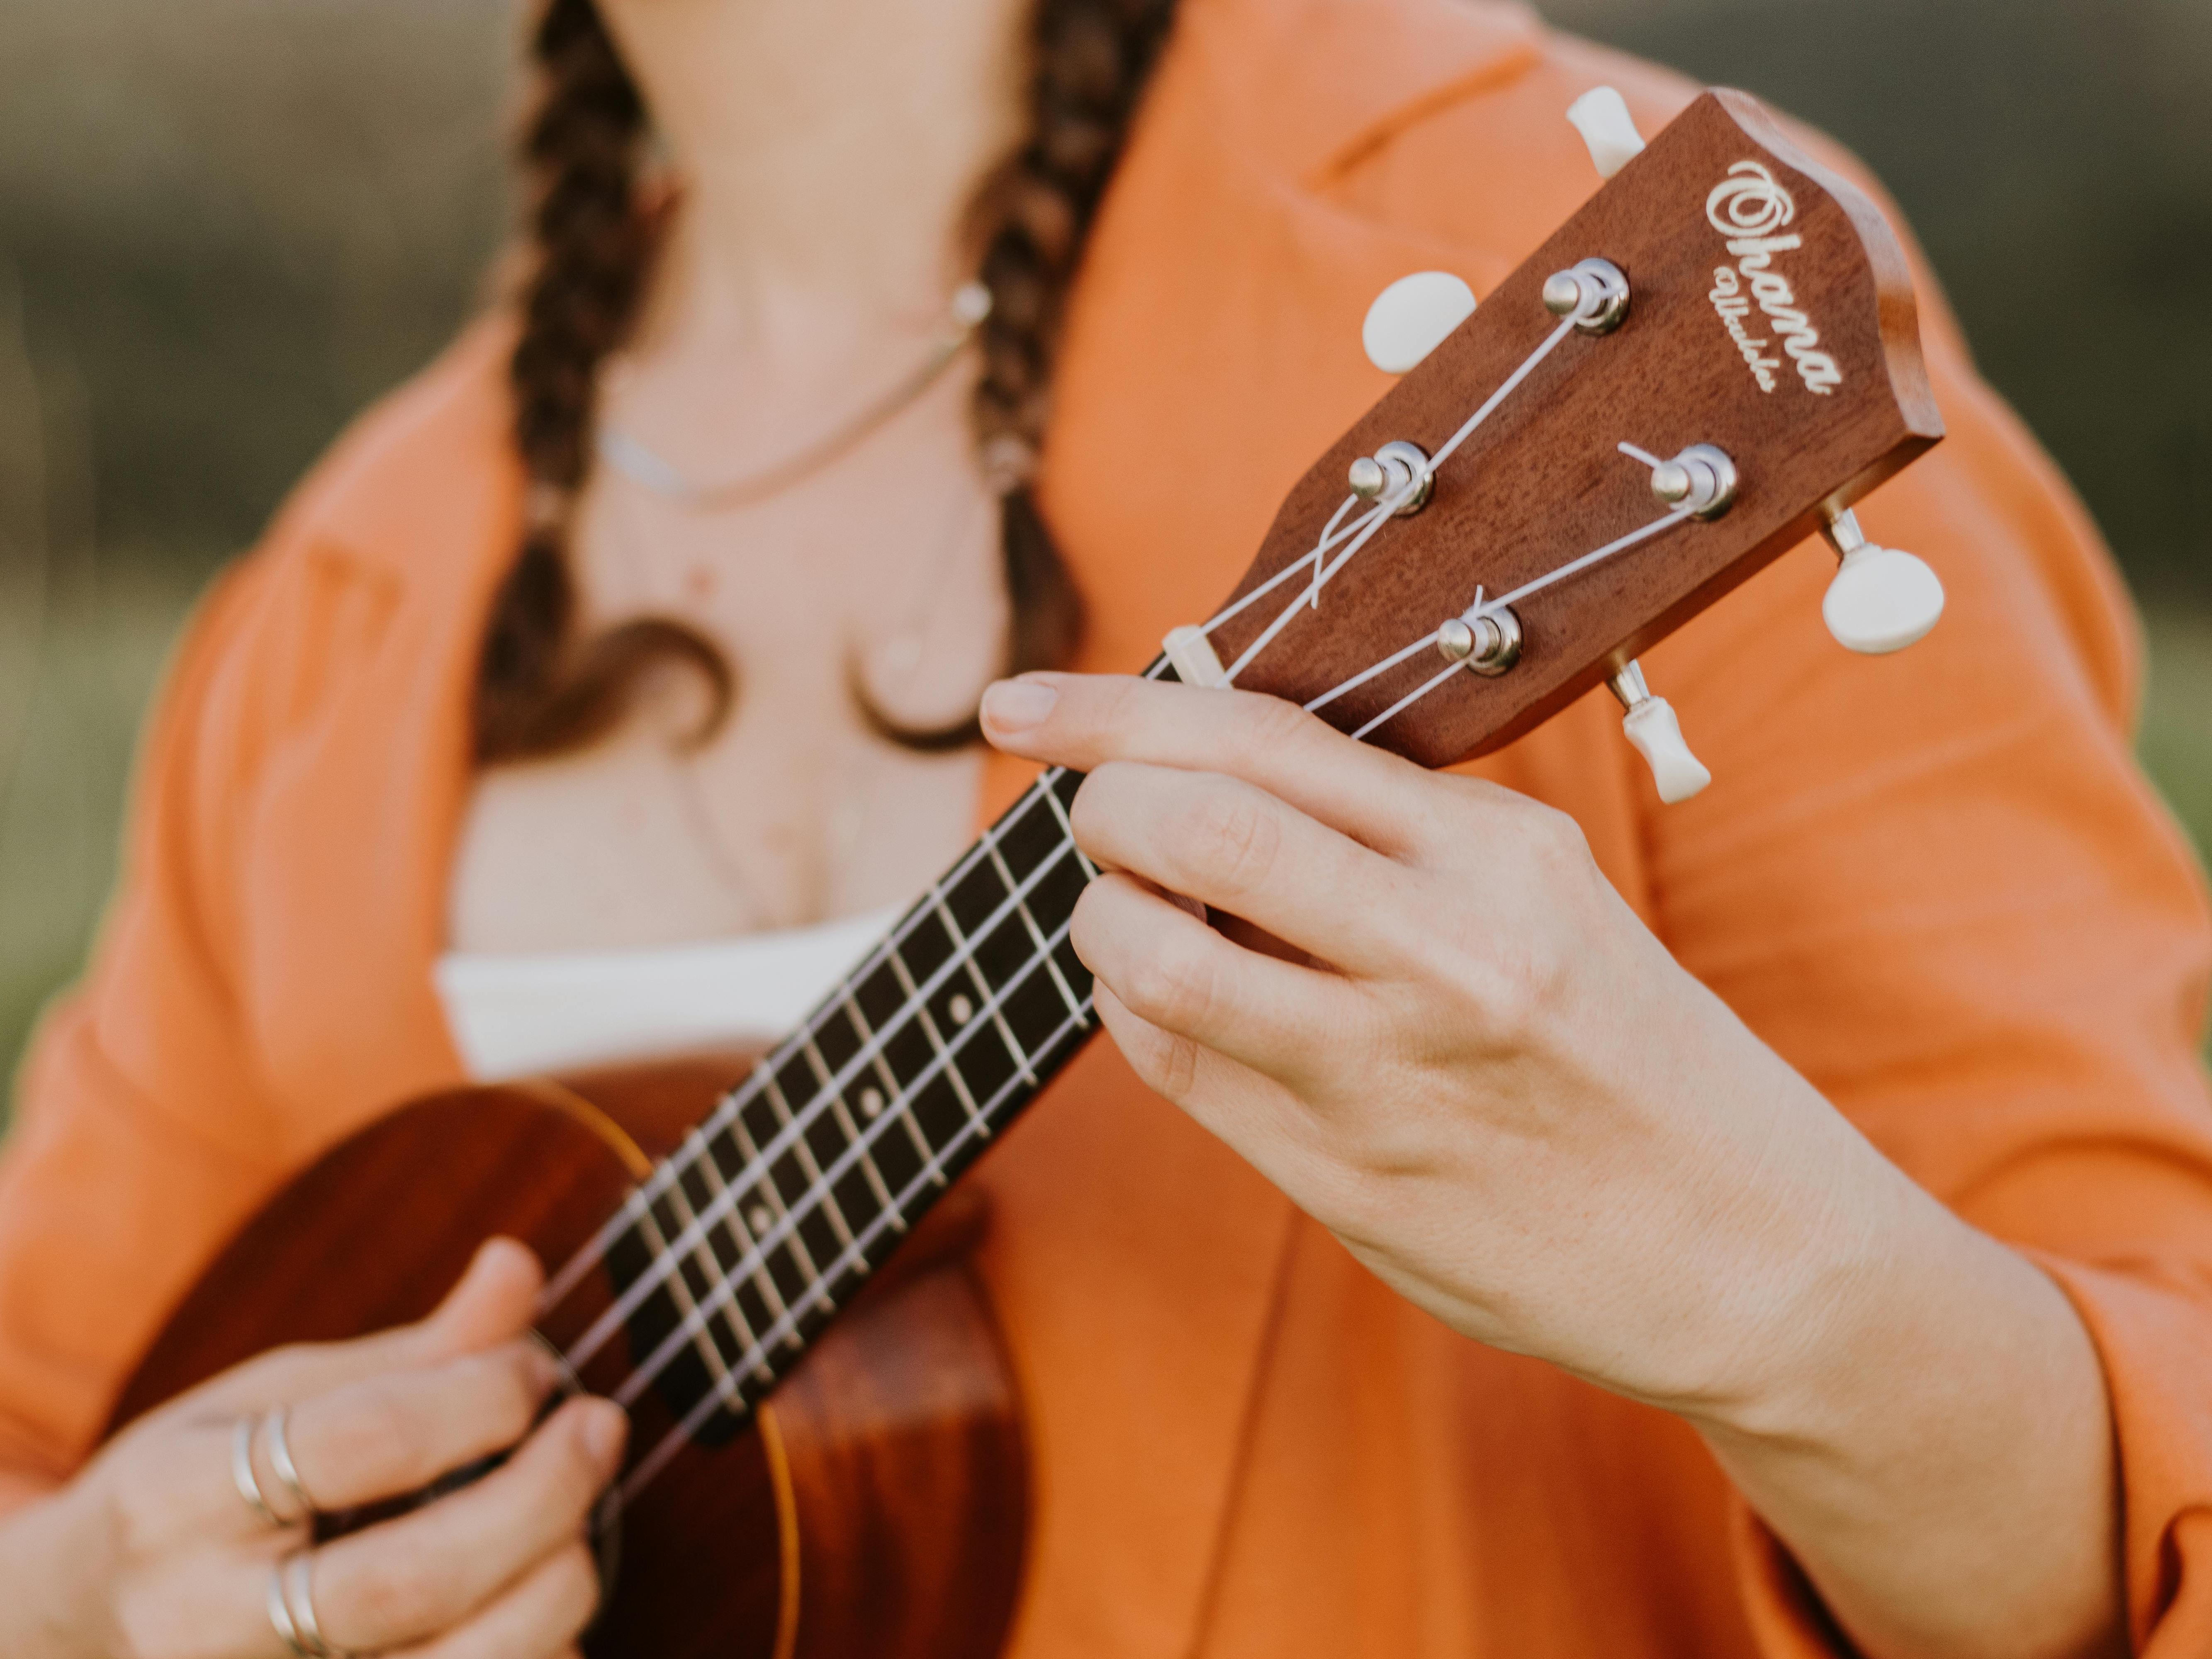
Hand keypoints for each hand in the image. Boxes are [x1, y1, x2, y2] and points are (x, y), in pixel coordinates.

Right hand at [2, 1239, 624, 1658]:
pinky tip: (556, 1618)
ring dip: (548, 1594)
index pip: (363, 1442)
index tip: (536, 1365)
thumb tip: (521, 1267)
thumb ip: (412, 1352)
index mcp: (177, 1499)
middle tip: (601, 1428)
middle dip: (537, 1500)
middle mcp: (200, 1621)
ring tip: (586, 1527)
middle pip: (407, 1582)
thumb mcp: (271, 1399)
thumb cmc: (200, 1489)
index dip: (478, 1396)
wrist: (80, 1623)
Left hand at [982, 670, 2120, 1658]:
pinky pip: (1177, 1066)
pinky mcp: (1346, 1176)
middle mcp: (1447, 947)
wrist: (1750, 1247)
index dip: (1111, 710)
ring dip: (1103, 921)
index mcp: (1499, 851)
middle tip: (1089, 819)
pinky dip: (1135, 1014)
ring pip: (1158, 957)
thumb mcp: (1543, 898)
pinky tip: (1166, 1002)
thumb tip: (1205, 775)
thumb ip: (1390, 838)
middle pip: (1193, 828)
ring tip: (1131, 915)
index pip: (1262, 737)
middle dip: (1100, 809)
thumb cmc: (1629, 1056)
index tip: (1018, 705)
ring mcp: (1391, 1069)